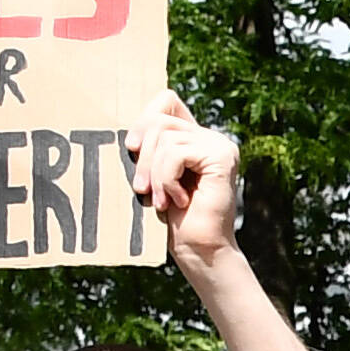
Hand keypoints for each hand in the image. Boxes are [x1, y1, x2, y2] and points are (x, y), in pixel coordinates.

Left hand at [137, 94, 243, 267]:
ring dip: (154, 173)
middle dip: (142, 155)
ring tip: (161, 200)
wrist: (199, 249)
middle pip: (160, 120)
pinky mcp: (222, 158)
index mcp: (195, 138)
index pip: (166, 101)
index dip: (144, 118)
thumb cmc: (174, 218)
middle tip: (141, 189)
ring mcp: (219, 146)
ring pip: (165, 137)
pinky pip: (176, 152)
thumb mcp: (153, 174)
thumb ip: (150, 146)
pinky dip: (167, 178)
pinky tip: (178, 200)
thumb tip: (128, 130)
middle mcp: (211, 137)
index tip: (131, 148)